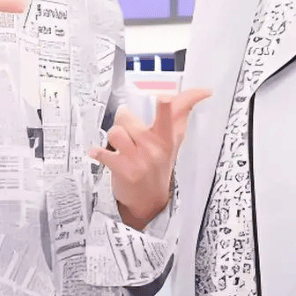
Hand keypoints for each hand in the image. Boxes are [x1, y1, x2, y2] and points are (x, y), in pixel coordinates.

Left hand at [89, 88, 210, 229]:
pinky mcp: (124, 171)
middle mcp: (154, 148)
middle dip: (122, 119)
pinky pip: (104, 153)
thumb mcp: (173, 142)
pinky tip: (97, 153)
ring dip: (113, 136)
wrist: (149, 200)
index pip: (169, 117)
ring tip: (118, 143)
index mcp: (167, 138)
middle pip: (127, 117)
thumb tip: (197, 95)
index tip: (165, 98)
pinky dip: (98, 152)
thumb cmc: (159, 164)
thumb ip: (180, 116)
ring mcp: (139, 160)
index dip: (166, 105)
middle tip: (127, 127)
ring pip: (115, 132)